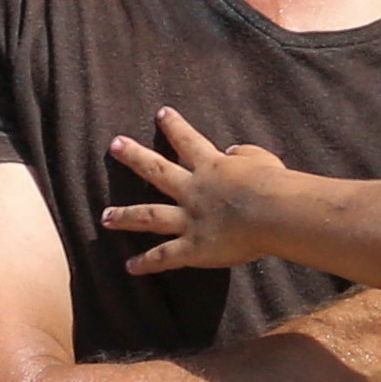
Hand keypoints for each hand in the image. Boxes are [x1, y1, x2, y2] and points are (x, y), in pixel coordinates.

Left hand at [100, 108, 288, 273]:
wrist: (272, 212)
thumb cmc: (274, 184)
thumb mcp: (262, 159)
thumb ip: (245, 154)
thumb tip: (232, 151)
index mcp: (212, 167)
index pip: (188, 140)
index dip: (175, 126)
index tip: (161, 113)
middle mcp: (193, 190)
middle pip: (157, 170)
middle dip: (134, 156)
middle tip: (114, 145)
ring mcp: (190, 219)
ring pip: (150, 216)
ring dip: (126, 217)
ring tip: (106, 217)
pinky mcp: (194, 248)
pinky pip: (165, 256)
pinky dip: (147, 263)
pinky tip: (130, 268)